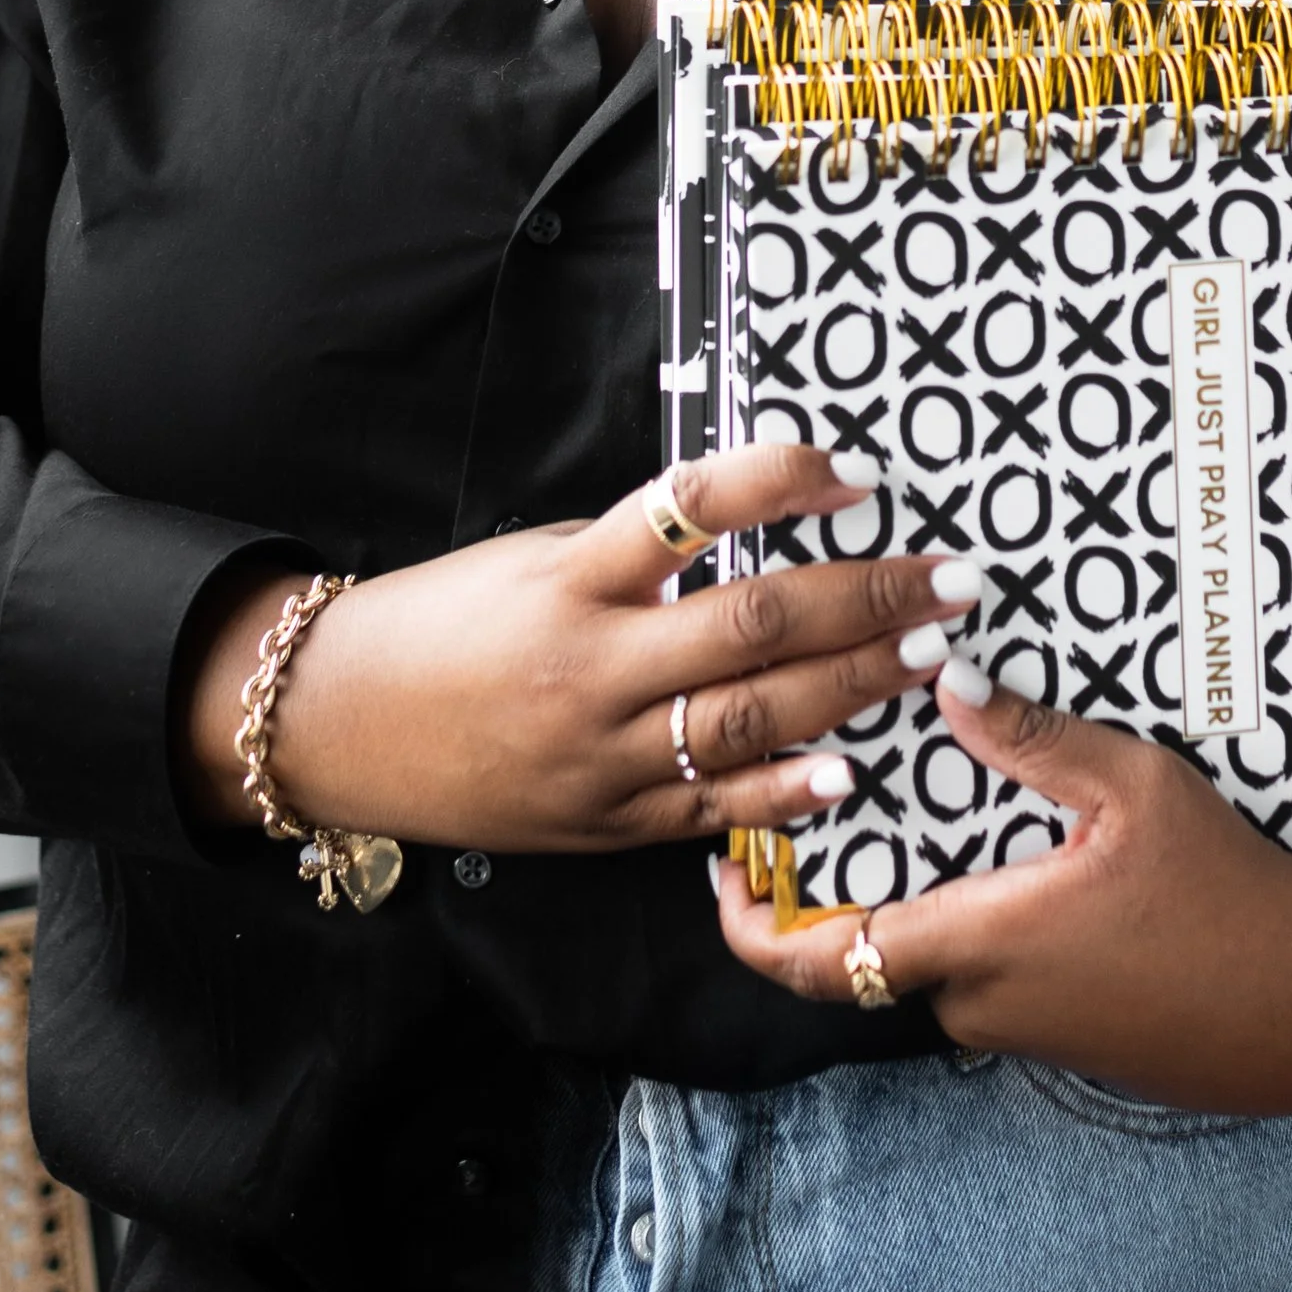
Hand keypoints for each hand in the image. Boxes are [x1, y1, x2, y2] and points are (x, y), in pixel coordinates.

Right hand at [177, 445, 982, 855]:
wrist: (341, 728)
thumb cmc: (445, 621)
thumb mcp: (533, 558)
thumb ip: (636, 555)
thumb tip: (748, 527)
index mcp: (572, 581)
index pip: (689, 512)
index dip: (779, 483)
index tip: (856, 469)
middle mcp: (592, 668)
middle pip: (753, 628)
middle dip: (866, 599)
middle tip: (950, 578)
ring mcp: (602, 755)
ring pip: (750, 723)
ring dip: (855, 686)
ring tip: (931, 653)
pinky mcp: (606, 823)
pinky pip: (710, 810)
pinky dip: (785, 793)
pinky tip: (854, 770)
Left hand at [715, 661, 1291, 1115]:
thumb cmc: (1228, 898)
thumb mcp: (1140, 792)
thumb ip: (1038, 740)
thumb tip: (950, 679)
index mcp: (983, 943)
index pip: (825, 960)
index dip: (752, 927)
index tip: (720, 873)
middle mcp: (982, 1001)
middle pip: (865, 954)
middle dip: (828, 891)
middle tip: (806, 806)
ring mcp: (1020, 1027)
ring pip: (925, 960)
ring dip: (904, 898)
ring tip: (903, 805)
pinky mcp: (1057, 1034)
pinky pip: (978, 974)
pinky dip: (959, 918)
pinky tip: (989, 851)